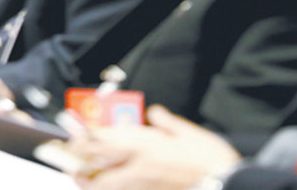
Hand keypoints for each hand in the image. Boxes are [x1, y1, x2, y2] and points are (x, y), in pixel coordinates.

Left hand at [66, 106, 240, 189]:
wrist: (228, 185)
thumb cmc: (213, 161)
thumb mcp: (191, 134)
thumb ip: (168, 124)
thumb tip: (155, 113)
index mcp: (148, 146)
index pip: (107, 139)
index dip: (85, 137)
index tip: (72, 133)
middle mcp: (141, 166)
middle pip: (100, 165)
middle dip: (79, 162)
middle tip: (68, 161)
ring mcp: (144, 185)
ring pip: (108, 185)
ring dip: (91, 182)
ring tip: (79, 178)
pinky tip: (104, 187)